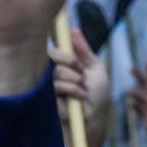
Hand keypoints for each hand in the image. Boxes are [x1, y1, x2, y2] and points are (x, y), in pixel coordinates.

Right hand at [52, 27, 109, 146]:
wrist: (95, 116)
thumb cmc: (98, 94)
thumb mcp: (96, 69)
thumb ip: (84, 51)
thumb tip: (74, 30)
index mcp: (66, 63)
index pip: (55, 48)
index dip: (64, 51)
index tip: (76, 59)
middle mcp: (55, 71)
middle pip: (52, 55)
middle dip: (71, 64)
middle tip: (82, 75)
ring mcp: (50, 85)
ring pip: (56, 72)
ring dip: (74, 81)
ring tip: (83, 91)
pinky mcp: (48, 98)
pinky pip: (56, 87)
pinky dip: (72, 92)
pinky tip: (78, 99)